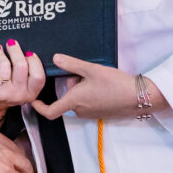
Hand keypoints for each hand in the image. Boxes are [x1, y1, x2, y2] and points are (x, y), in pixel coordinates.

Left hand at [0, 40, 44, 121]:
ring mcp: (2, 93)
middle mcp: (18, 95)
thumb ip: (27, 73)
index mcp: (30, 94)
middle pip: (21, 65)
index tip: (28, 53)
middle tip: (11, 43)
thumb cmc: (5, 91)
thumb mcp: (22, 87)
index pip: (38, 76)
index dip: (34, 61)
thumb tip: (26, 48)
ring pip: (4, 64)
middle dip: (15, 50)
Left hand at [31, 54, 165, 120]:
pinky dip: (87, 93)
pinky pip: (86, 103)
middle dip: (67, 86)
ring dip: (78, 88)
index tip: (33, 100)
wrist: (138, 97)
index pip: (50, 111)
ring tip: (91, 76)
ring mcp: (90, 113)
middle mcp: (80, 111)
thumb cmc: (114, 83)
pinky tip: (99, 82)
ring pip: (76, 100)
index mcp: (74, 101)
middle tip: (78, 72)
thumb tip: (54, 58)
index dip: (38, 107)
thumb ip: (72, 64)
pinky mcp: (100, 113)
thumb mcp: (91, 69)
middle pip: (64, 99)